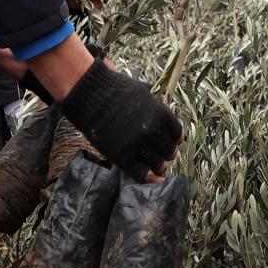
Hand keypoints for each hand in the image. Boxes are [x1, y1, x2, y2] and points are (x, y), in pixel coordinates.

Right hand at [59, 58, 182, 182]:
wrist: (91, 96)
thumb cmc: (114, 90)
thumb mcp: (141, 91)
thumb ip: (153, 103)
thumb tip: (158, 108)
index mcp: (161, 113)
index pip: (177, 133)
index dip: (175, 140)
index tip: (173, 143)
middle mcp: (153, 130)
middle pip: (168, 150)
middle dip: (167, 154)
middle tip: (164, 156)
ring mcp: (138, 144)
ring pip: (158, 163)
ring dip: (159, 166)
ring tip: (158, 166)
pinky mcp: (122, 156)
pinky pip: (141, 173)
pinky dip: (149, 177)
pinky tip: (152, 177)